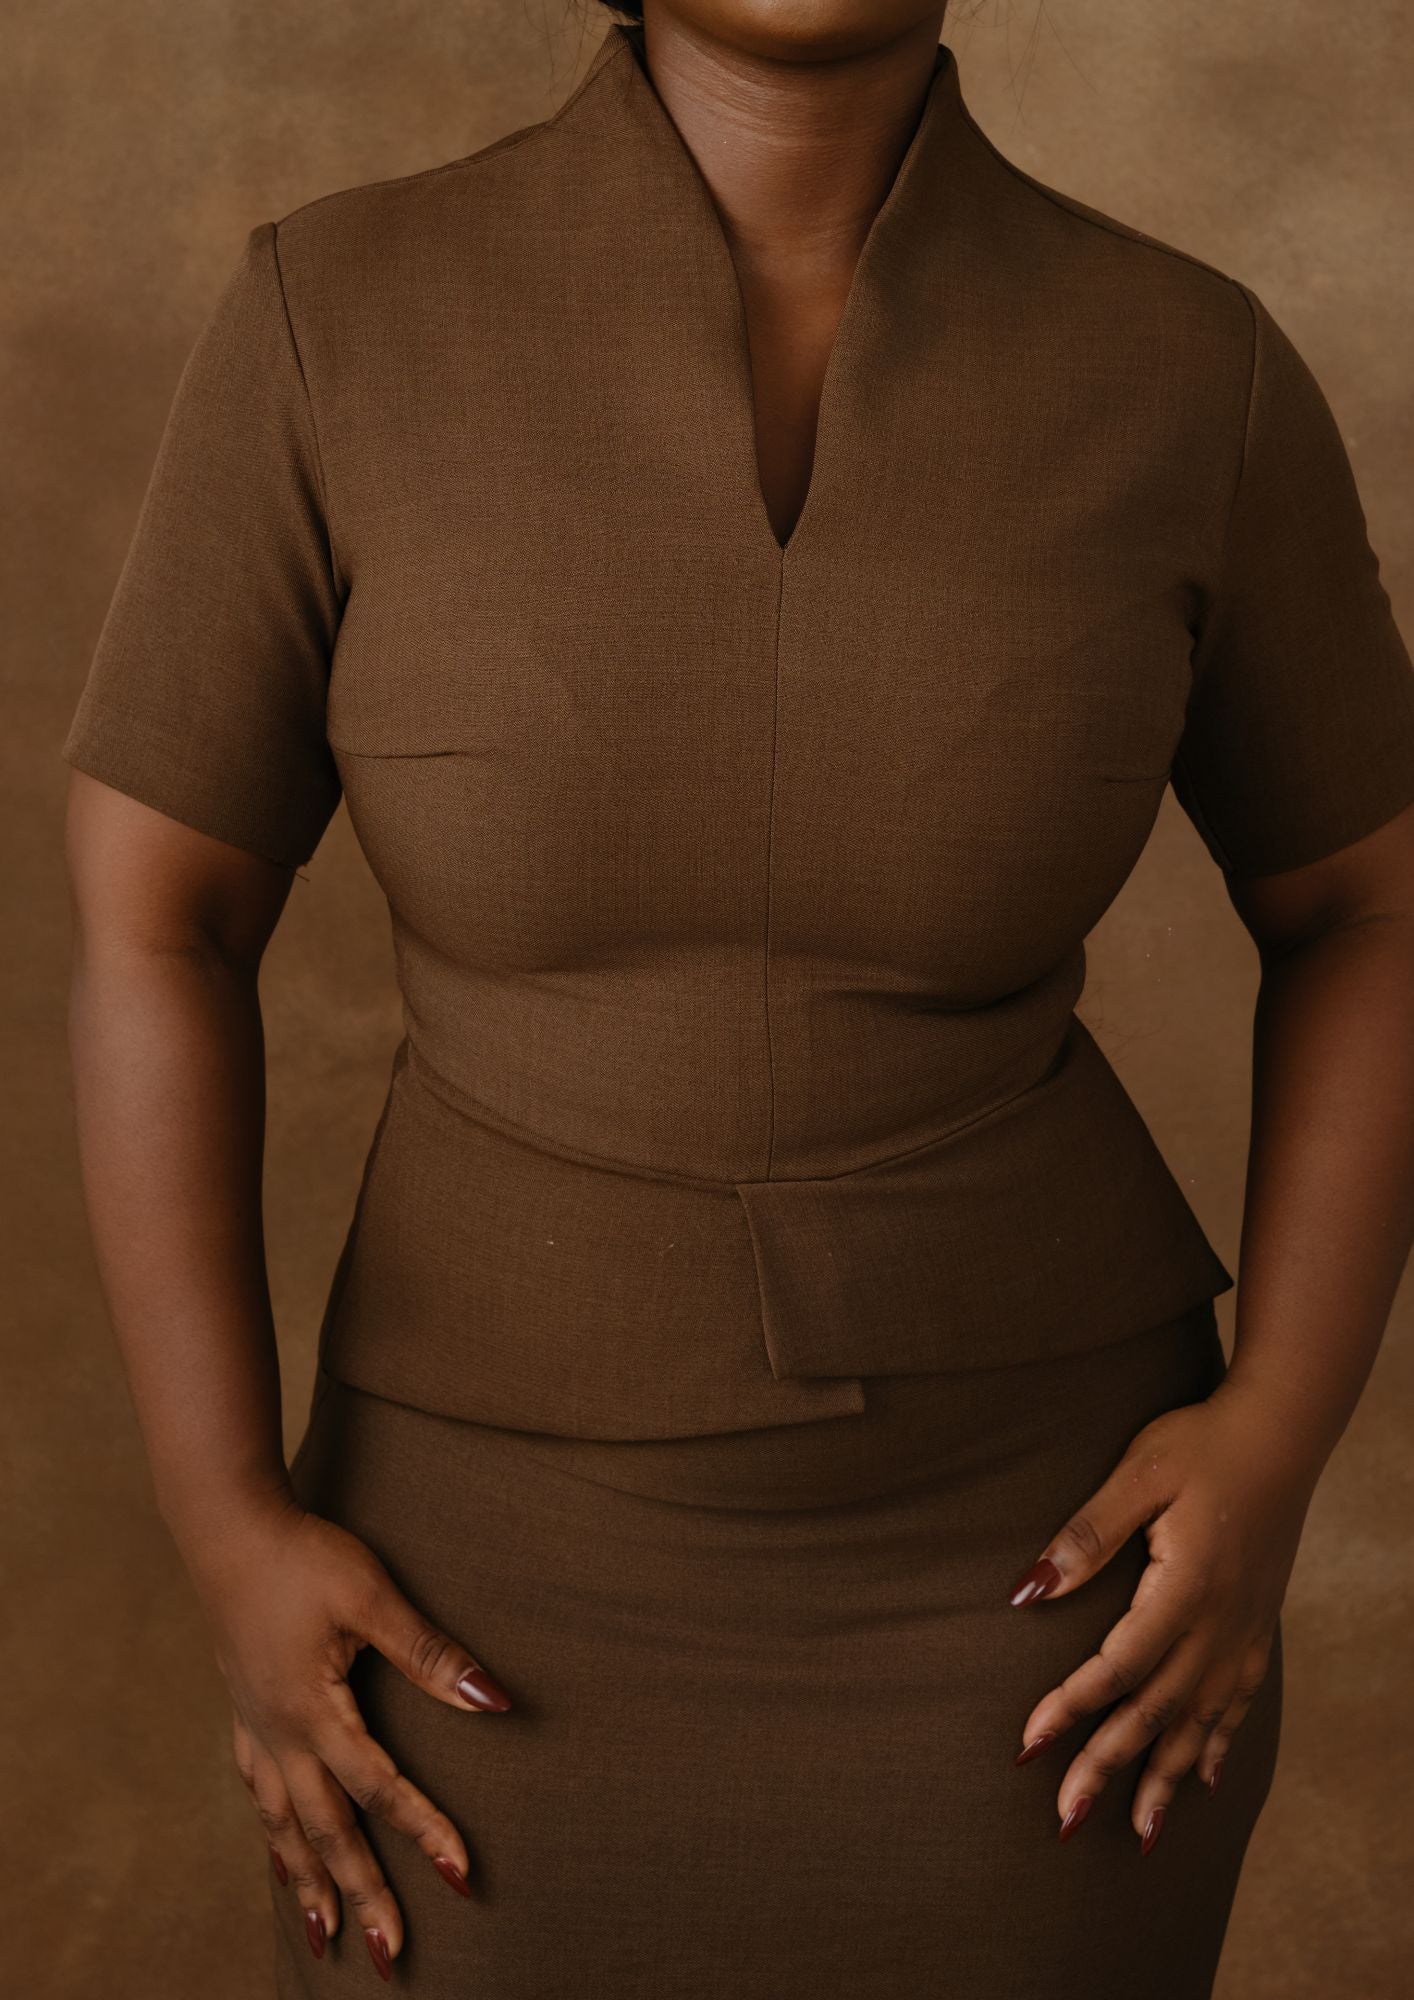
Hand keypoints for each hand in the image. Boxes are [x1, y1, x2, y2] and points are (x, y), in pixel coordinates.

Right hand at [187, 1490, 511, 1978]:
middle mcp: (280, 1733)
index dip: (425, 1832)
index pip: (380, 1788)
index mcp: (313, 1712)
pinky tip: (278, 1849)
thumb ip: (429, 1652)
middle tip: (388, 1955)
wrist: (228, 1527)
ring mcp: (256, 1725)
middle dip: (360, 1895)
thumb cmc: (305, 1555)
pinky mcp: (244, 1708)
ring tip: (323, 1937)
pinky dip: (272, 1834)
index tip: (464, 1877)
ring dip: (307, 1882)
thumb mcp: (372, 1596)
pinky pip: (257, 1792)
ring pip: (282, 1825)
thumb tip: (493, 1700)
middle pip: (325, 1832)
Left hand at [1006, 1377, 1317, 1851]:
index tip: (1028, 1746)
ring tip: (1139, 1831)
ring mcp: (1244, 1628)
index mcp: (1185, 1587)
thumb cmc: (1203, 1443)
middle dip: (1109, 1766)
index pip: (1117, 1666)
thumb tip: (1030, 1589)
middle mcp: (1219, 1622)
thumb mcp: (1139, 1472)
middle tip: (1066, 1818)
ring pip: (1201, 1720)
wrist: (1282, 1428)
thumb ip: (1087, 1534)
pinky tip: (1205, 1779)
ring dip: (1167, 1777)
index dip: (1071, 1708)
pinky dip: (1218, 1744)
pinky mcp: (1258, 1622)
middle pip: (1157, 1711)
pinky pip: (1239, 1700)